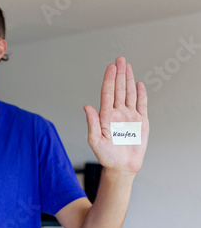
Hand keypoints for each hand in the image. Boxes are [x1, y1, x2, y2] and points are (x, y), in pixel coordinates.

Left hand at [84, 57, 148, 173]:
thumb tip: (86, 106)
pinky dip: (141, 94)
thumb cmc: (106, 156)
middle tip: (120, 59)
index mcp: (106, 116)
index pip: (107, 93)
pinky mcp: (141, 122)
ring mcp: (129, 116)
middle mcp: (117, 113)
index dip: (109, 80)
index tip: (111, 67)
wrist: (121, 167)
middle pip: (118, 89)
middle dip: (119, 74)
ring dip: (128, 80)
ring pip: (129, 94)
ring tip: (127, 66)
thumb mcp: (95, 141)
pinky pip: (142, 105)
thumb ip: (92, 123)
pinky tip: (138, 84)